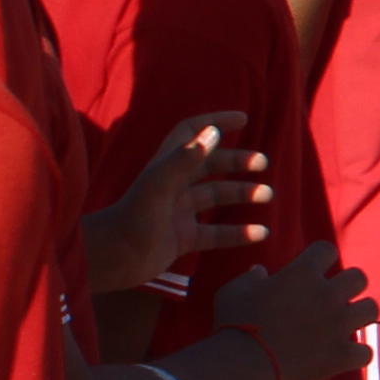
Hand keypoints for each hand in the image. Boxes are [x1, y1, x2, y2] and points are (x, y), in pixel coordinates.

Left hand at [91, 112, 273, 295]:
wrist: (112, 261)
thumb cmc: (132, 220)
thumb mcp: (158, 186)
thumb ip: (184, 159)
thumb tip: (214, 132)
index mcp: (165, 167)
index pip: (191, 133)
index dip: (214, 122)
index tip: (242, 118)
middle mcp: (173, 186)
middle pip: (209, 165)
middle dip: (236, 161)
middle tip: (262, 163)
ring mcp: (178, 213)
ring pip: (216, 197)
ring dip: (242, 194)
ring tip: (267, 195)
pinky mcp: (183, 239)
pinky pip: (216, 233)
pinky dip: (238, 233)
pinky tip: (260, 233)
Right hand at [218, 245, 376, 379]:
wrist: (243, 368)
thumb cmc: (234, 325)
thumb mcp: (233, 292)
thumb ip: (251, 278)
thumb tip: (261, 271)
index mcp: (302, 274)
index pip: (326, 250)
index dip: (320, 258)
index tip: (312, 269)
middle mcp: (328, 295)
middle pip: (358, 277)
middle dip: (347, 285)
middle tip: (332, 298)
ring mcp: (339, 325)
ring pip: (371, 309)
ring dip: (359, 314)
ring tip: (344, 323)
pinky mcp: (342, 355)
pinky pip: (366, 352)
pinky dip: (356, 354)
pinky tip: (343, 356)